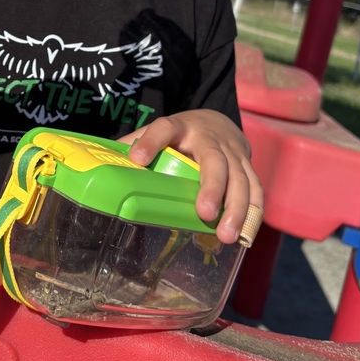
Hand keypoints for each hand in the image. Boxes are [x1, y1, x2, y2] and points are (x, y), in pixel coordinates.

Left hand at [123, 110, 261, 243]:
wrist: (218, 122)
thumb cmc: (179, 136)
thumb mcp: (157, 133)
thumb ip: (134, 146)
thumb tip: (103, 168)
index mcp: (179, 127)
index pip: (163, 129)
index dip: (151, 141)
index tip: (137, 158)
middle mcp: (209, 138)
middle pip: (215, 160)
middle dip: (213, 186)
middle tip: (205, 212)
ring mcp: (232, 152)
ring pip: (241, 179)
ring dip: (237, 209)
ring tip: (226, 237)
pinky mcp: (248, 166)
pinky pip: (256, 191)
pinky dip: (253, 215)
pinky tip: (245, 238)